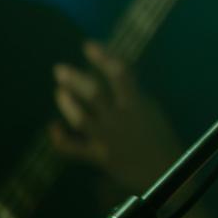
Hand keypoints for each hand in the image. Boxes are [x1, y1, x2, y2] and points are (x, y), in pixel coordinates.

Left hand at [48, 41, 181, 190]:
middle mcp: (120, 118)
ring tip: (59, 91)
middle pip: (93, 94)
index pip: (119, 73)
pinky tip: (52, 128)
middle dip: (75, 79)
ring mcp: (107, 138)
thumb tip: (113, 73)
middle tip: (59, 69)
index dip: (103, 57)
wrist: (165, 173)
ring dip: (66, 104)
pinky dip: (60, 139)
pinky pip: (74, 149)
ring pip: (80, 118)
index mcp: (137, 104)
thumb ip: (132, 93)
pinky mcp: (99, 157)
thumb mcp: (151, 109)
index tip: (88, 45)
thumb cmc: (161, 138)